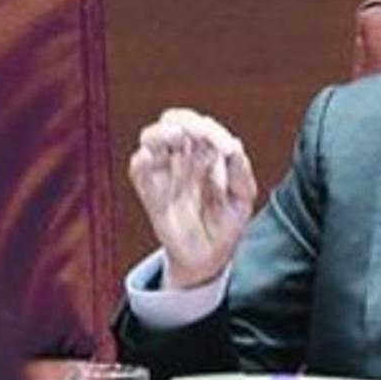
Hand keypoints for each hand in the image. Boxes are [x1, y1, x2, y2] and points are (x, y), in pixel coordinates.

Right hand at [129, 109, 257, 288]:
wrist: (209, 258)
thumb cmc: (226, 224)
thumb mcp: (242, 198)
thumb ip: (240, 173)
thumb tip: (234, 146)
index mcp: (205, 153)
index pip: (201, 126)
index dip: (210, 129)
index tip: (225, 147)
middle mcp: (182, 158)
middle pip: (172, 122)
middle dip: (184, 121)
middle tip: (199, 133)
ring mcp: (164, 174)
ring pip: (151, 139)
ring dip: (161, 133)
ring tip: (176, 137)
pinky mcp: (151, 194)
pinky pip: (138, 171)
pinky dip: (142, 161)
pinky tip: (150, 158)